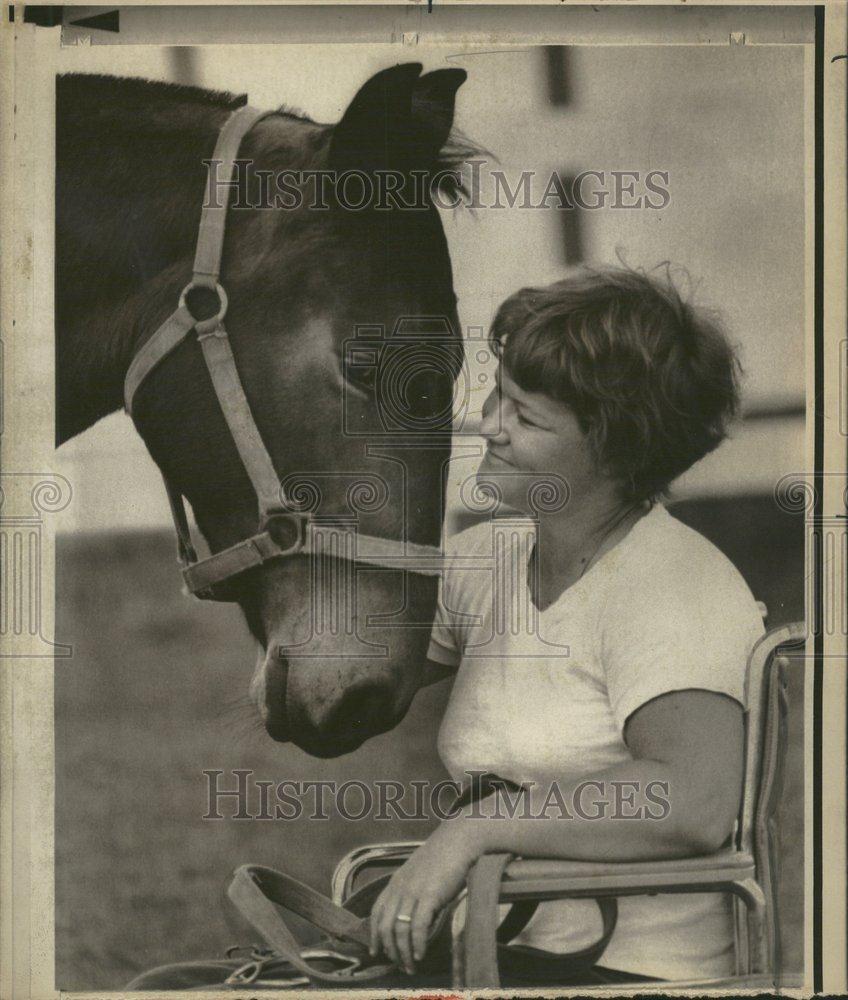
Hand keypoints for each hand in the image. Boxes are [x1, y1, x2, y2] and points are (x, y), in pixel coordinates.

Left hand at [369, 821, 478, 974]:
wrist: (459, 840)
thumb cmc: (443, 856)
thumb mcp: (419, 874)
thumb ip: (412, 892)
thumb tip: (412, 918)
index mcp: (395, 882)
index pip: (376, 912)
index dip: (374, 934)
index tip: (375, 951)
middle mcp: (400, 887)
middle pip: (385, 926)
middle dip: (390, 950)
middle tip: (399, 965)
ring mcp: (413, 891)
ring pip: (399, 930)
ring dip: (404, 953)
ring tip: (411, 966)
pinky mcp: (429, 896)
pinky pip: (418, 927)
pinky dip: (417, 944)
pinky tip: (420, 954)